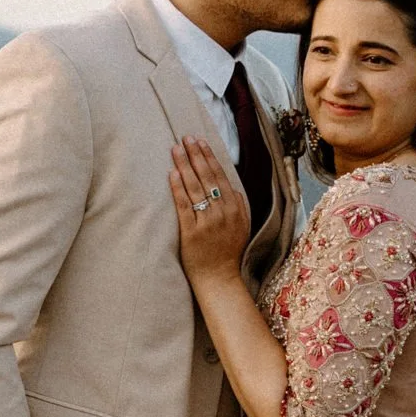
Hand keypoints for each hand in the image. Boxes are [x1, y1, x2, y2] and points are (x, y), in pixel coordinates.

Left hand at [169, 137, 250, 281]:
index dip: (209, 157)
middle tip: (186, 138)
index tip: (199, 142)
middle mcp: (223, 212)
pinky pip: (184, 206)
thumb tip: (231, 187)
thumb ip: (238, 205)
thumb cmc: (228, 252)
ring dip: (185, 166)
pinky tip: (172, 173)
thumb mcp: (242, 226)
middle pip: (207, 177)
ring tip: (176, 150)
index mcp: (235, 208)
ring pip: (195, 188)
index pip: (220, 176)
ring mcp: (207, 222)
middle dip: (196, 155)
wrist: (219, 278)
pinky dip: (178, 188)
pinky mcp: (192, 232)